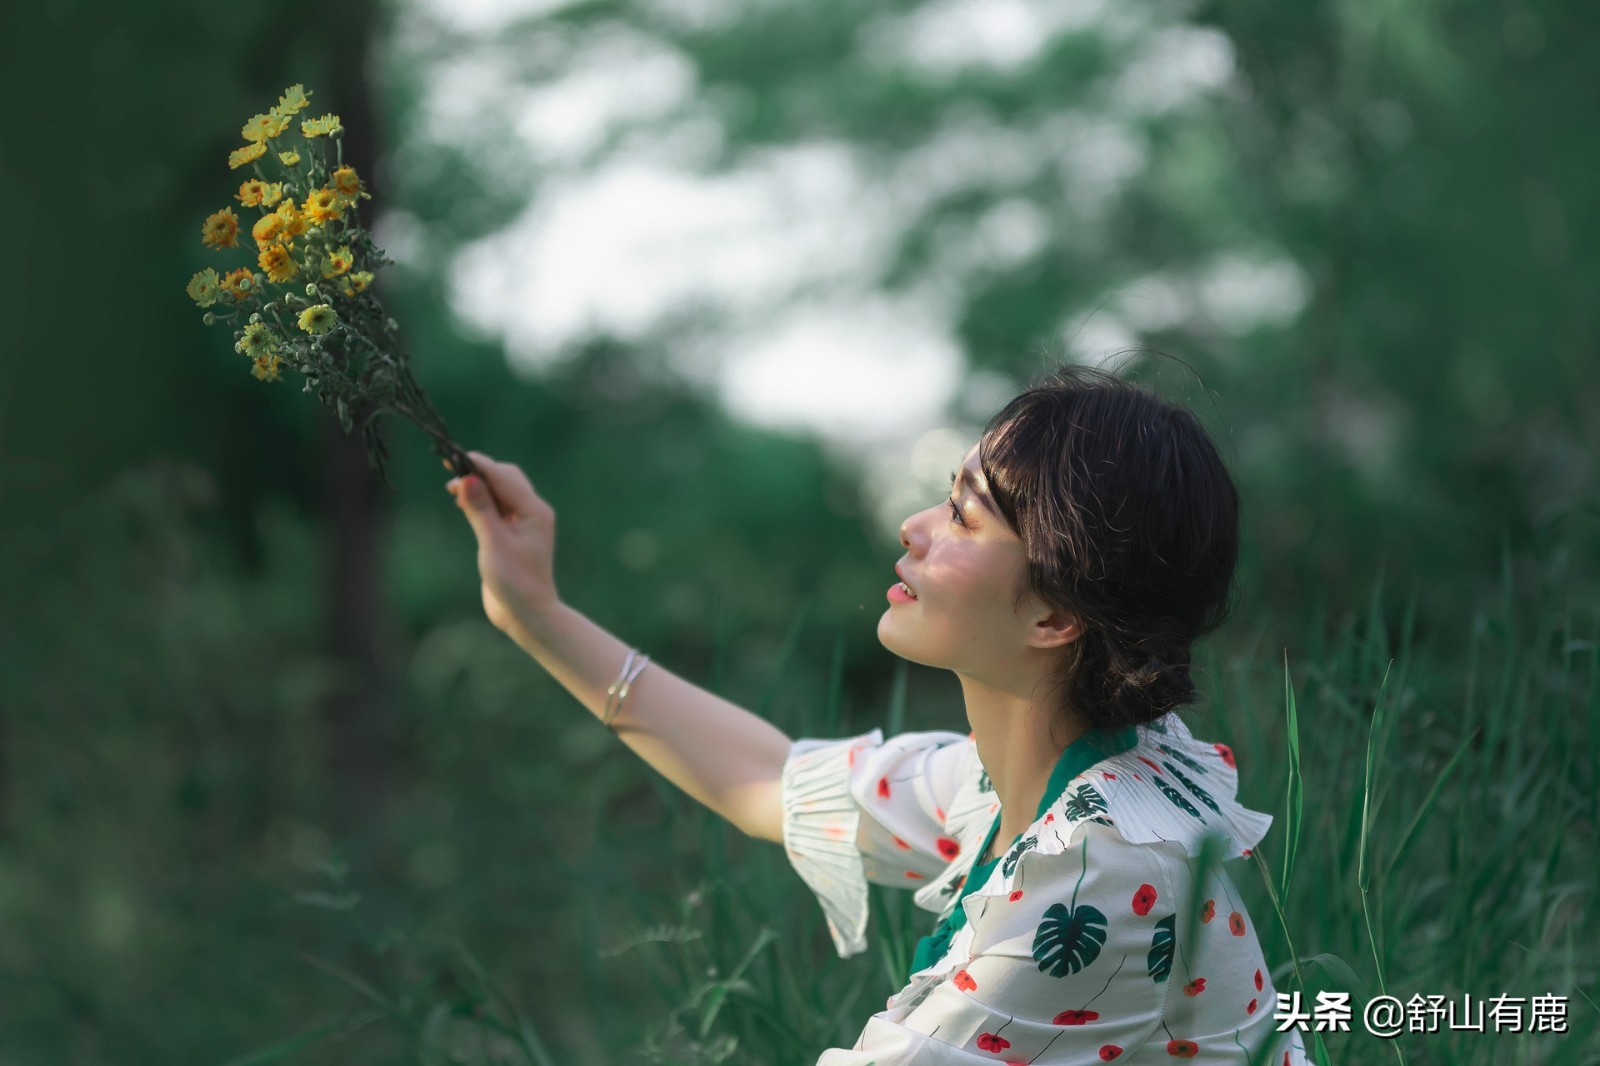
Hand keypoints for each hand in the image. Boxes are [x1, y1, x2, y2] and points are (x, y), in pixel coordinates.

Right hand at [446, 450, 560, 633]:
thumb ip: (480, 510)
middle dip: (479, 472)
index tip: (452, 455)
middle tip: (448, 469)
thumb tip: (467, 479)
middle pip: (505, 478)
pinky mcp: (513, 534)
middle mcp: (533, 512)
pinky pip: (497, 506)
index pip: (504, 477)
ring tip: (452, 488)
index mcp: (535, 511)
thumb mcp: (493, 544)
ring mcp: (524, 523)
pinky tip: (463, 502)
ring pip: (500, 491)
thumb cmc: (514, 583)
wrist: (527, 614)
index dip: (479, 465)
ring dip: (478, 486)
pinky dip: (480, 500)